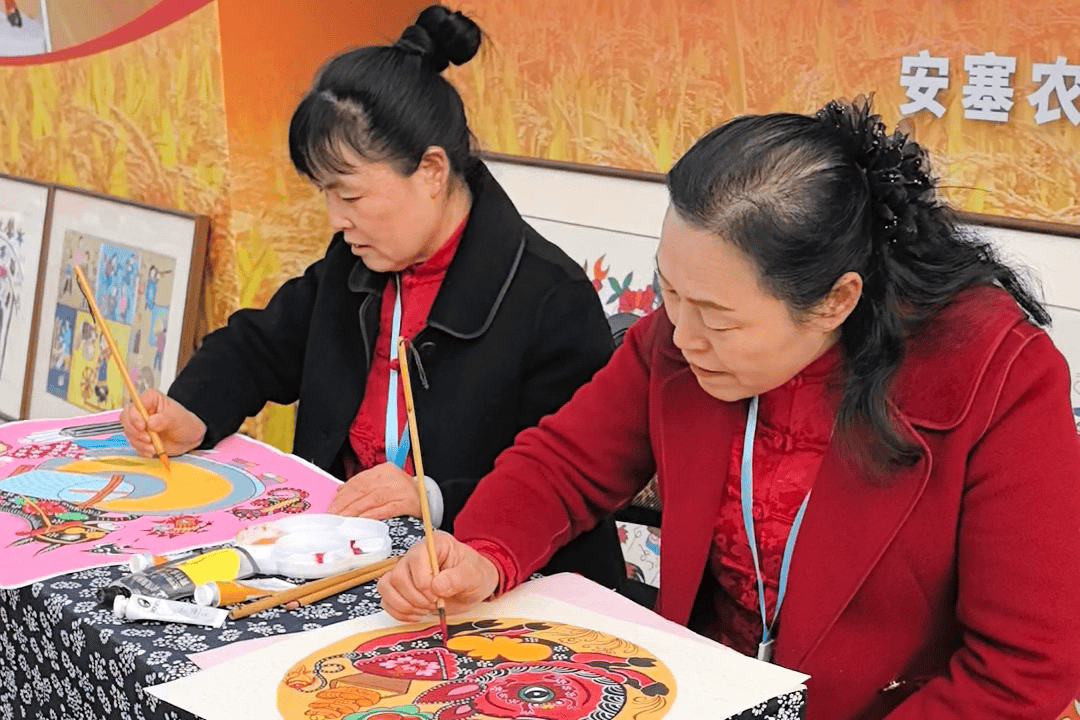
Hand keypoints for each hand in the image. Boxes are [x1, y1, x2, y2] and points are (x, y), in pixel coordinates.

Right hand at [120, 389, 205, 456]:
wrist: (188, 438)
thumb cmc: (185, 423)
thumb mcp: (178, 418)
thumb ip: (164, 419)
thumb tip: (150, 423)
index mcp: (151, 399)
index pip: (135, 403)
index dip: (135, 415)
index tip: (143, 426)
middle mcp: (141, 410)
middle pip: (126, 418)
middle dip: (135, 431)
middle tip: (148, 439)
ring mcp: (138, 424)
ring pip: (128, 432)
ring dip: (139, 442)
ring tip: (153, 447)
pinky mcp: (139, 436)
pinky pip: (133, 443)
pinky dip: (141, 449)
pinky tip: (152, 451)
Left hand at [328, 462, 421, 519]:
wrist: (429, 500)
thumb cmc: (402, 495)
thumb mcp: (383, 486)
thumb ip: (364, 489)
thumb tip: (340, 495)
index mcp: (383, 470)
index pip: (358, 482)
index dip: (342, 496)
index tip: (331, 508)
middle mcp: (393, 477)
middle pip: (363, 490)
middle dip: (345, 505)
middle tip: (333, 518)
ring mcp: (402, 489)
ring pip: (373, 499)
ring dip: (355, 512)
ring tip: (343, 521)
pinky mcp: (409, 502)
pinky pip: (387, 509)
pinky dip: (373, 515)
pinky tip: (363, 522)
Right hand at [378, 531, 499, 621]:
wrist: (474, 587)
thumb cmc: (475, 575)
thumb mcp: (474, 575)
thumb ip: (458, 578)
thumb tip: (437, 586)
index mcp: (434, 545)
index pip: (416, 556)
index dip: (422, 580)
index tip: (436, 595)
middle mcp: (415, 555)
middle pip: (397, 575)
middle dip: (415, 597)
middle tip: (433, 604)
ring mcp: (405, 571)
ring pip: (386, 586)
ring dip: (404, 605)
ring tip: (424, 610)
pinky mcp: (400, 588)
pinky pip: (386, 599)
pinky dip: (399, 612)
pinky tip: (416, 614)